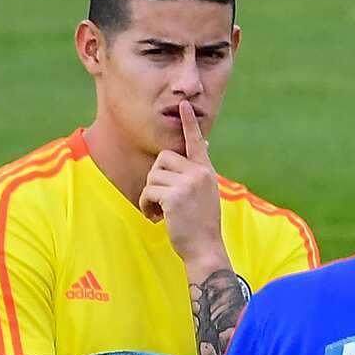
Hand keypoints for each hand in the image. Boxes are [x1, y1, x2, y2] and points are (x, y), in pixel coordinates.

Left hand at [139, 100, 225, 263]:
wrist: (206, 249)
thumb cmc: (202, 225)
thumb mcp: (205, 193)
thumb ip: (198, 173)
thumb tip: (202, 145)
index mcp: (206, 171)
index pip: (196, 142)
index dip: (189, 123)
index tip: (183, 105)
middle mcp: (199, 173)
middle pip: (163, 158)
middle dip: (156, 178)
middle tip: (163, 199)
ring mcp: (188, 184)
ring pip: (153, 175)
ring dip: (151, 195)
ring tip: (162, 212)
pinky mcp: (174, 196)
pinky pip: (148, 191)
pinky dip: (147, 206)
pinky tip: (157, 218)